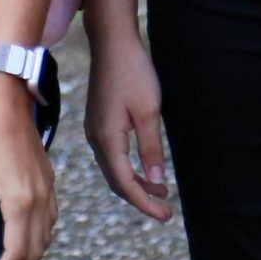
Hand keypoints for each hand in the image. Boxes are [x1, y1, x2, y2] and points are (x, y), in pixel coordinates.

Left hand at [0, 71, 56, 259]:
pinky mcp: (47, 179)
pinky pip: (50, 220)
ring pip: (45, 237)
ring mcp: (47, 188)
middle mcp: (39, 198)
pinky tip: (31, 244)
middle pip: (34, 250)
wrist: (6, 95)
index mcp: (20, 199)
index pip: (16, 251)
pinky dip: (40, 241)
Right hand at [85, 34, 170, 220]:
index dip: (145, 204)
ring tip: (161, 192)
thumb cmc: (133, 73)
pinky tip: (145, 168)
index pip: (125, 184)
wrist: (112, 44)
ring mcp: (95, 131)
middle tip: (165, 212)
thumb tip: (157, 180)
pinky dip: (128, 169)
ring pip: (113, 170)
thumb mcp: (149, 112)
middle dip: (140, 199)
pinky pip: (111, 156)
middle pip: (116, 181)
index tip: (165, 215)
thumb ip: (152, 148)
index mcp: (108, 139)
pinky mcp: (98, 123)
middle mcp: (96, 139)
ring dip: (135, 184)